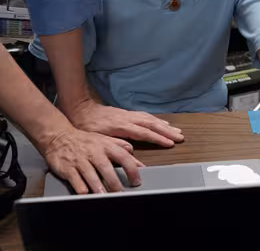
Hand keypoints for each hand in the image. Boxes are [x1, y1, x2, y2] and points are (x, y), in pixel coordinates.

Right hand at [41, 126, 144, 193]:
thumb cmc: (84, 141)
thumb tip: (139, 164)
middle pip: (106, 167)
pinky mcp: (67, 168)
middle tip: (120, 193)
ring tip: (105, 196)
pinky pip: (75, 179)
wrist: (59, 136)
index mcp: (105, 145)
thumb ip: (122, 151)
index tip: (136, 181)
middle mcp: (93, 152)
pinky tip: (85, 193)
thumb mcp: (105, 141)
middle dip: (114, 182)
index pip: (122, 156)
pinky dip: (80, 187)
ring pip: (90, 174)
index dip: (131, 169)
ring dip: (98, 186)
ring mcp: (80, 160)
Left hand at [65, 99, 184, 146]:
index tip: (170, 143)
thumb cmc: (86, 126)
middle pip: (151, 124)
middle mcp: (127, 118)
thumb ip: (113, 143)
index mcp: (121, 125)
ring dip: (163, 125)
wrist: (79, 108)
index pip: (144, 132)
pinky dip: (155, 120)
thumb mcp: (97, 138)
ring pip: (149, 118)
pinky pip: (144, 115)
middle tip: (180, 137)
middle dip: (167, 131)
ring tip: (175, 131)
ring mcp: (127, 114)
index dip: (158, 138)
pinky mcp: (125, 113)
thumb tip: (131, 150)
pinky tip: (160, 123)